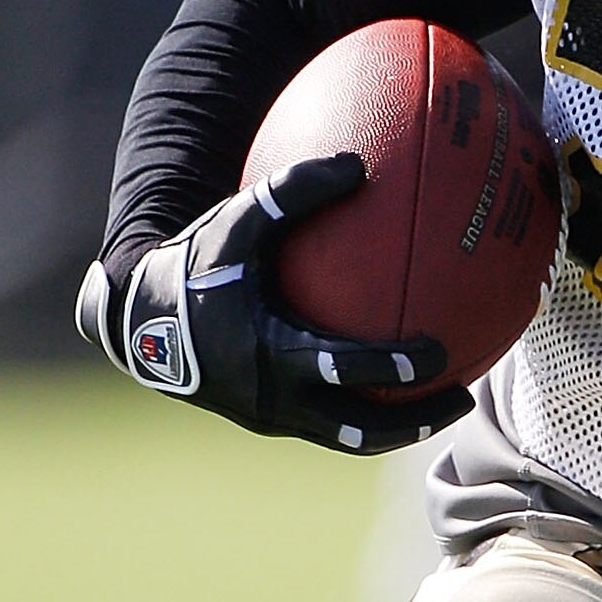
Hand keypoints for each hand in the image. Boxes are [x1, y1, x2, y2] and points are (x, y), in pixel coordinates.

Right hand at [76, 152, 473, 454]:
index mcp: (268, 353)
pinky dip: (364, 412)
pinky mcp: (268, 421)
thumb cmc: (192, 264)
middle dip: (414, 421)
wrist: (137, 322)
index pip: (343, 370)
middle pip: (357, 430)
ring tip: (441, 409)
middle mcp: (272, 398)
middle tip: (463, 399)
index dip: (394, 367)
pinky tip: (394, 389)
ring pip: (347, 438)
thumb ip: (290, 193)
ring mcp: (271, 418)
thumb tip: (356, 163)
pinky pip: (328, 424)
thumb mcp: (235, 223)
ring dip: (396, 429)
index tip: (439, 354)